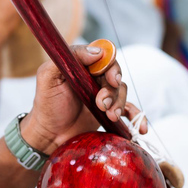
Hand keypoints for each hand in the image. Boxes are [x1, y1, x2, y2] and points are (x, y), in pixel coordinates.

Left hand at [22, 44, 147, 154]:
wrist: (49, 136)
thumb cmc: (46, 105)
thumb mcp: (49, 76)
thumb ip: (69, 57)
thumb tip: (97, 52)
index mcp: (82, 65)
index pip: (104, 56)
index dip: (111, 64)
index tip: (110, 79)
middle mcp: (94, 78)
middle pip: (115, 74)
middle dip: (113, 89)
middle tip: (103, 103)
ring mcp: (103, 95)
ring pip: (122, 92)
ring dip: (119, 104)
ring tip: (109, 116)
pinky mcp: (109, 112)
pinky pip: (129, 111)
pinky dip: (137, 117)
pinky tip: (140, 128)